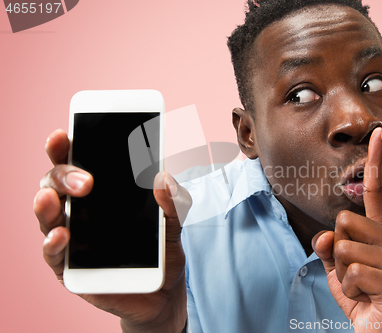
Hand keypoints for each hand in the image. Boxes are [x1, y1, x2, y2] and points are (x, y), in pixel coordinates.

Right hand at [33, 129, 189, 332]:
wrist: (163, 289)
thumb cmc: (162, 248)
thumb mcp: (174, 221)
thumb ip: (174, 201)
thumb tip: (165, 179)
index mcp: (101, 192)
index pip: (77, 162)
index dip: (65, 147)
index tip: (63, 133)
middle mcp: (81, 210)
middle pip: (57, 184)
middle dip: (64, 175)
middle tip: (85, 181)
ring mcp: (72, 238)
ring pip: (48, 215)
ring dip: (47, 205)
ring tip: (52, 198)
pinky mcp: (70, 268)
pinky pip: (52, 254)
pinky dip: (52, 243)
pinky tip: (63, 234)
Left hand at [312, 128, 381, 332]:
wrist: (379, 332)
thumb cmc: (360, 296)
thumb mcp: (337, 268)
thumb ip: (329, 247)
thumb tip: (326, 236)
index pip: (378, 191)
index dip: (376, 162)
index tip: (376, 133)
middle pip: (344, 221)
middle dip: (337, 248)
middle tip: (352, 271)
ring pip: (343, 247)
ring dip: (340, 271)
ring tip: (359, 285)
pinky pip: (349, 273)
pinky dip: (347, 289)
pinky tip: (363, 298)